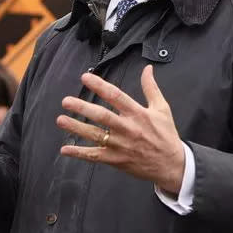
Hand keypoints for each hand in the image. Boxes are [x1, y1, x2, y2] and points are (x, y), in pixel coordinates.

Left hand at [57, 65, 184, 194]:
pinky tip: (65, 149)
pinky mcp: (116, 160)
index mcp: (138, 114)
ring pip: (95, 135)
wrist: (172, 164)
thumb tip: (147, 68)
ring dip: (77, 128)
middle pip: (102, 116)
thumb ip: (151, 88)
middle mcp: (128, 129)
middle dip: (83, 108)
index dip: (100, 86)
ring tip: (60, 119)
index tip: (85, 77)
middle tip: (66, 101)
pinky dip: (80, 153)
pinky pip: (95, 156)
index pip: (116, 96)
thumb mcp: (162, 108)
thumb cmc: (166, 134)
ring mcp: (121, 146)